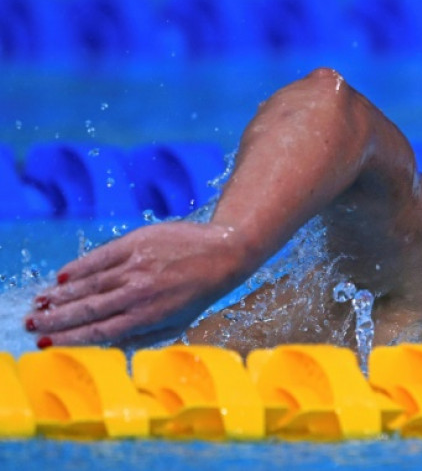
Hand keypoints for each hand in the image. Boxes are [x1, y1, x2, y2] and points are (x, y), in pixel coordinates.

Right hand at [24, 221, 248, 347]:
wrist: (224, 252)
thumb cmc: (198, 292)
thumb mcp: (176, 322)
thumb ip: (141, 335)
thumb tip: (107, 345)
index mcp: (149, 315)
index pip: (100, 330)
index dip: (70, 338)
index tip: (45, 344)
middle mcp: (139, 291)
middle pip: (88, 308)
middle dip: (56, 318)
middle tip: (31, 324)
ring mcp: (136, 265)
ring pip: (90, 284)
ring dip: (61, 294)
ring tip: (40, 303)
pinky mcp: (136, 243)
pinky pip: (100, 258)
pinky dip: (80, 267)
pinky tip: (62, 276)